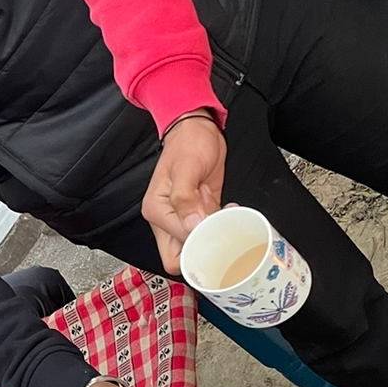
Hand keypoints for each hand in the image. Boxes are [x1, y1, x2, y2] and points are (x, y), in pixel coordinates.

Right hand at [142, 113, 225, 273]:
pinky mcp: (201, 212)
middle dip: (203, 253)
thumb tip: (191, 226)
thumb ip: (184, 199)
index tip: (214, 237)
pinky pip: (211, 230)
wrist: (198, 129)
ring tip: (226, 218)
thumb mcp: (186, 168)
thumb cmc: (188, 144)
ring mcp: (186, 217)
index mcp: (157, 212)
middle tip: (222, 238)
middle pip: (181, 257)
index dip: (197, 246)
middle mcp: (169, 219)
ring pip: (199, 246)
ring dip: (216, 238)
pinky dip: (223, 227)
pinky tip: (230, 212)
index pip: (174, 249)